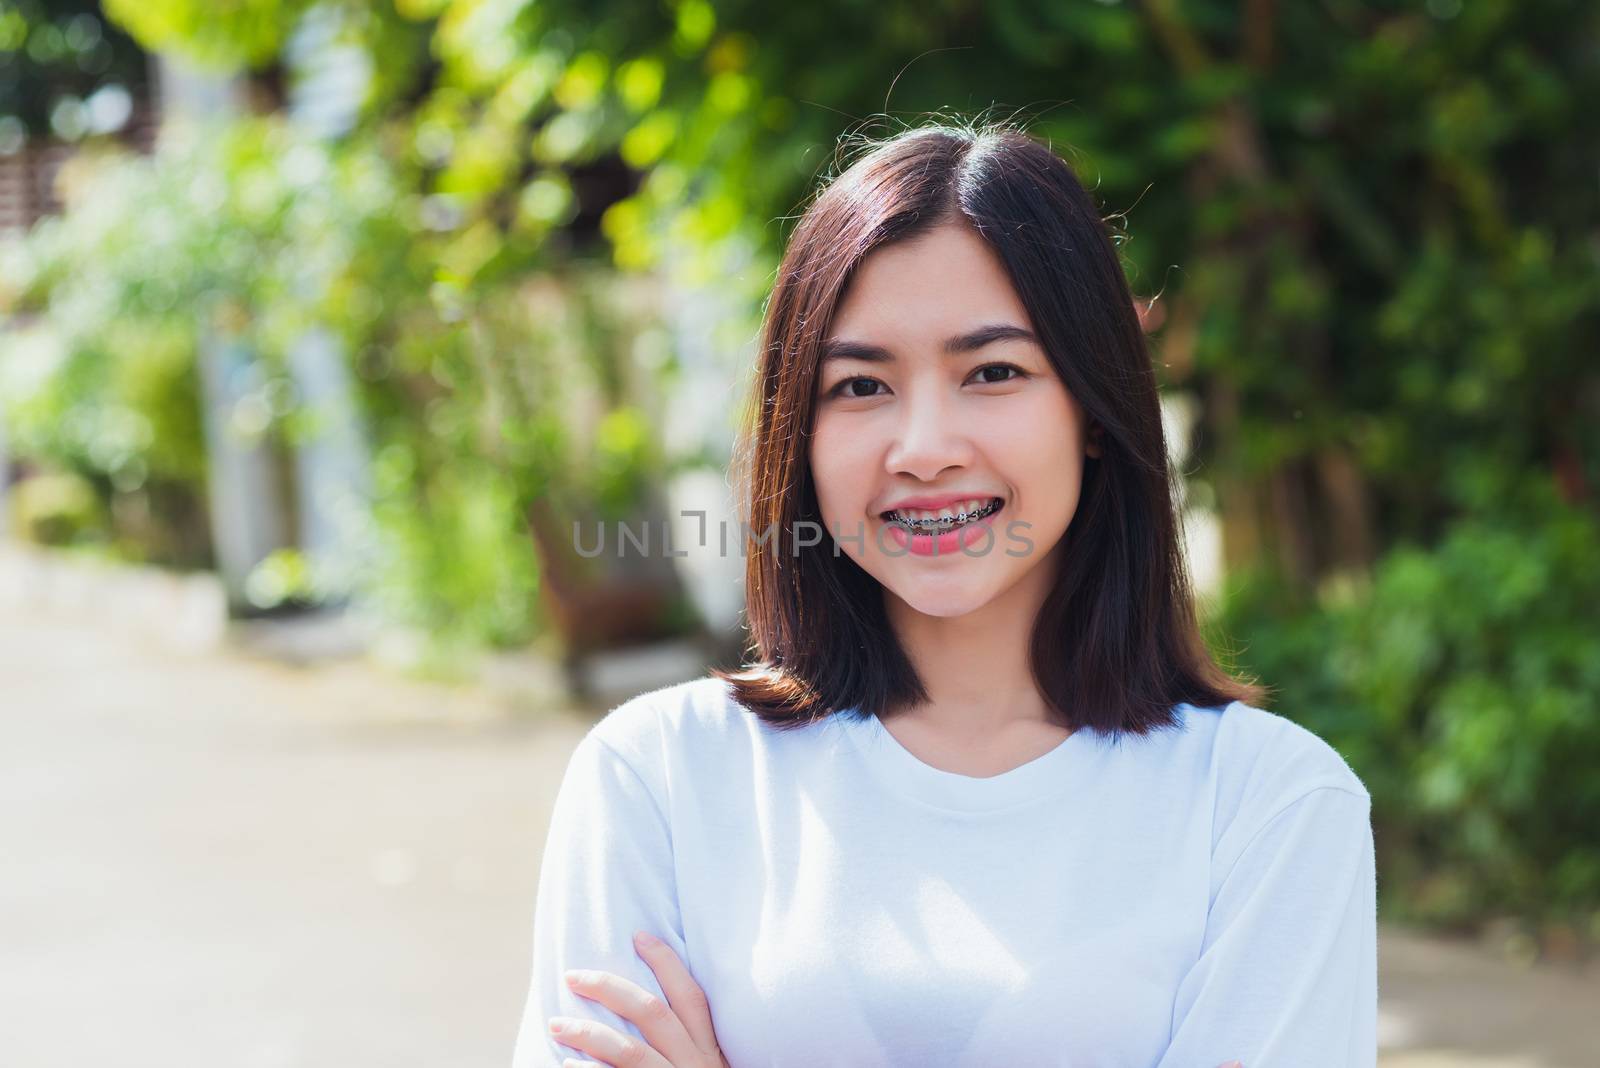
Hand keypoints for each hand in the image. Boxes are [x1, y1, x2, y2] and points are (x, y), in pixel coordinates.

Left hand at [548, 929, 730, 1067]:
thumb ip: (686, 1047)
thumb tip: (645, 1011)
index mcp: (709, 1052)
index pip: (692, 997)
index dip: (667, 963)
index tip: (639, 935)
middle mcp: (696, 1066)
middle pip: (654, 1013)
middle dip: (610, 988)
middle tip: (573, 976)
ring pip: (631, 1052)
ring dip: (588, 1033)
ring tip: (556, 1023)